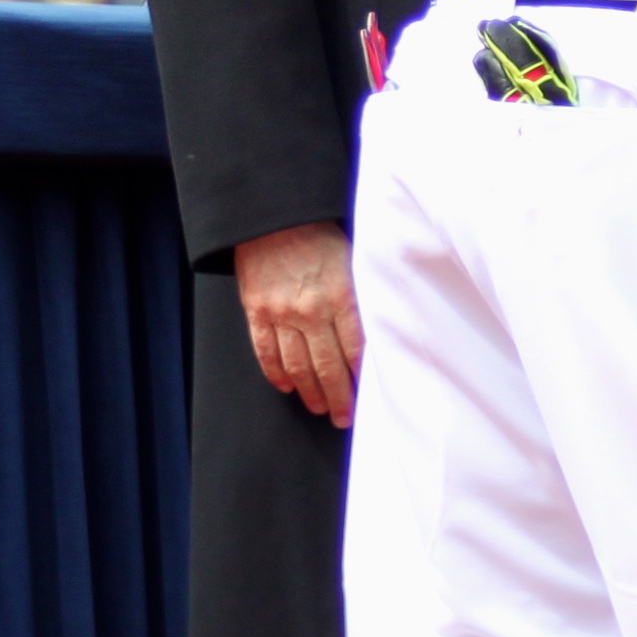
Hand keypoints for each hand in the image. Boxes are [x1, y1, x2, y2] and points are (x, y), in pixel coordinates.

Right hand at [236, 219, 361, 427]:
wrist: (272, 219)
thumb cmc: (320, 238)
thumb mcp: (354, 262)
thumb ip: (363, 297)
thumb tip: (381, 330)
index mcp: (341, 296)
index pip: (357, 349)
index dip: (363, 378)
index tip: (371, 398)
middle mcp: (311, 309)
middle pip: (328, 365)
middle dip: (339, 397)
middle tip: (345, 417)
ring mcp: (280, 313)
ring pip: (297, 365)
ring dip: (310, 392)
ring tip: (320, 408)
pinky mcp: (256, 312)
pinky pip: (266, 351)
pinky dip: (277, 373)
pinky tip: (287, 387)